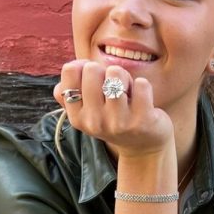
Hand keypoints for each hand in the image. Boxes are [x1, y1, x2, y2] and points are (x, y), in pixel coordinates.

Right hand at [53, 60, 174, 160]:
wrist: (142, 147)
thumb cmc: (113, 119)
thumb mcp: (88, 110)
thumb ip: (72, 89)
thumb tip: (72, 66)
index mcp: (77, 117)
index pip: (70, 71)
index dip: (85, 67)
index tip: (95, 81)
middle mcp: (94, 121)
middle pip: (92, 69)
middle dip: (106, 72)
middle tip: (114, 90)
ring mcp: (118, 122)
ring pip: (115, 73)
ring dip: (125, 78)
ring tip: (127, 94)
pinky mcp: (141, 120)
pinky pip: (141, 84)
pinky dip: (143, 86)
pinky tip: (142, 100)